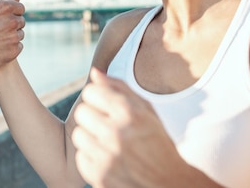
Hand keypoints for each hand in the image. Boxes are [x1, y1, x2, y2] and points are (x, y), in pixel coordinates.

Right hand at [0, 0, 25, 70]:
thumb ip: (3, 2)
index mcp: (4, 8)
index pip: (20, 7)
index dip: (14, 12)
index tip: (8, 17)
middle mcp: (10, 21)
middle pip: (21, 21)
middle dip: (13, 24)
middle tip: (1, 30)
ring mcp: (13, 37)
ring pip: (20, 34)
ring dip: (12, 36)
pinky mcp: (14, 50)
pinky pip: (19, 46)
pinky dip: (11, 47)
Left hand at [72, 68, 186, 187]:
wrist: (170, 184)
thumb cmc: (157, 142)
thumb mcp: (147, 111)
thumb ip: (120, 88)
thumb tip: (94, 72)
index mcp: (130, 114)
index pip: (90, 91)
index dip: (97, 98)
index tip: (105, 107)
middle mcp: (116, 134)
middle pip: (81, 112)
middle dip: (92, 117)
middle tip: (106, 126)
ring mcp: (107, 158)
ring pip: (78, 135)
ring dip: (90, 138)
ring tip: (107, 143)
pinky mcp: (99, 177)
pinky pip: (80, 157)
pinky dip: (91, 158)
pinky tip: (108, 160)